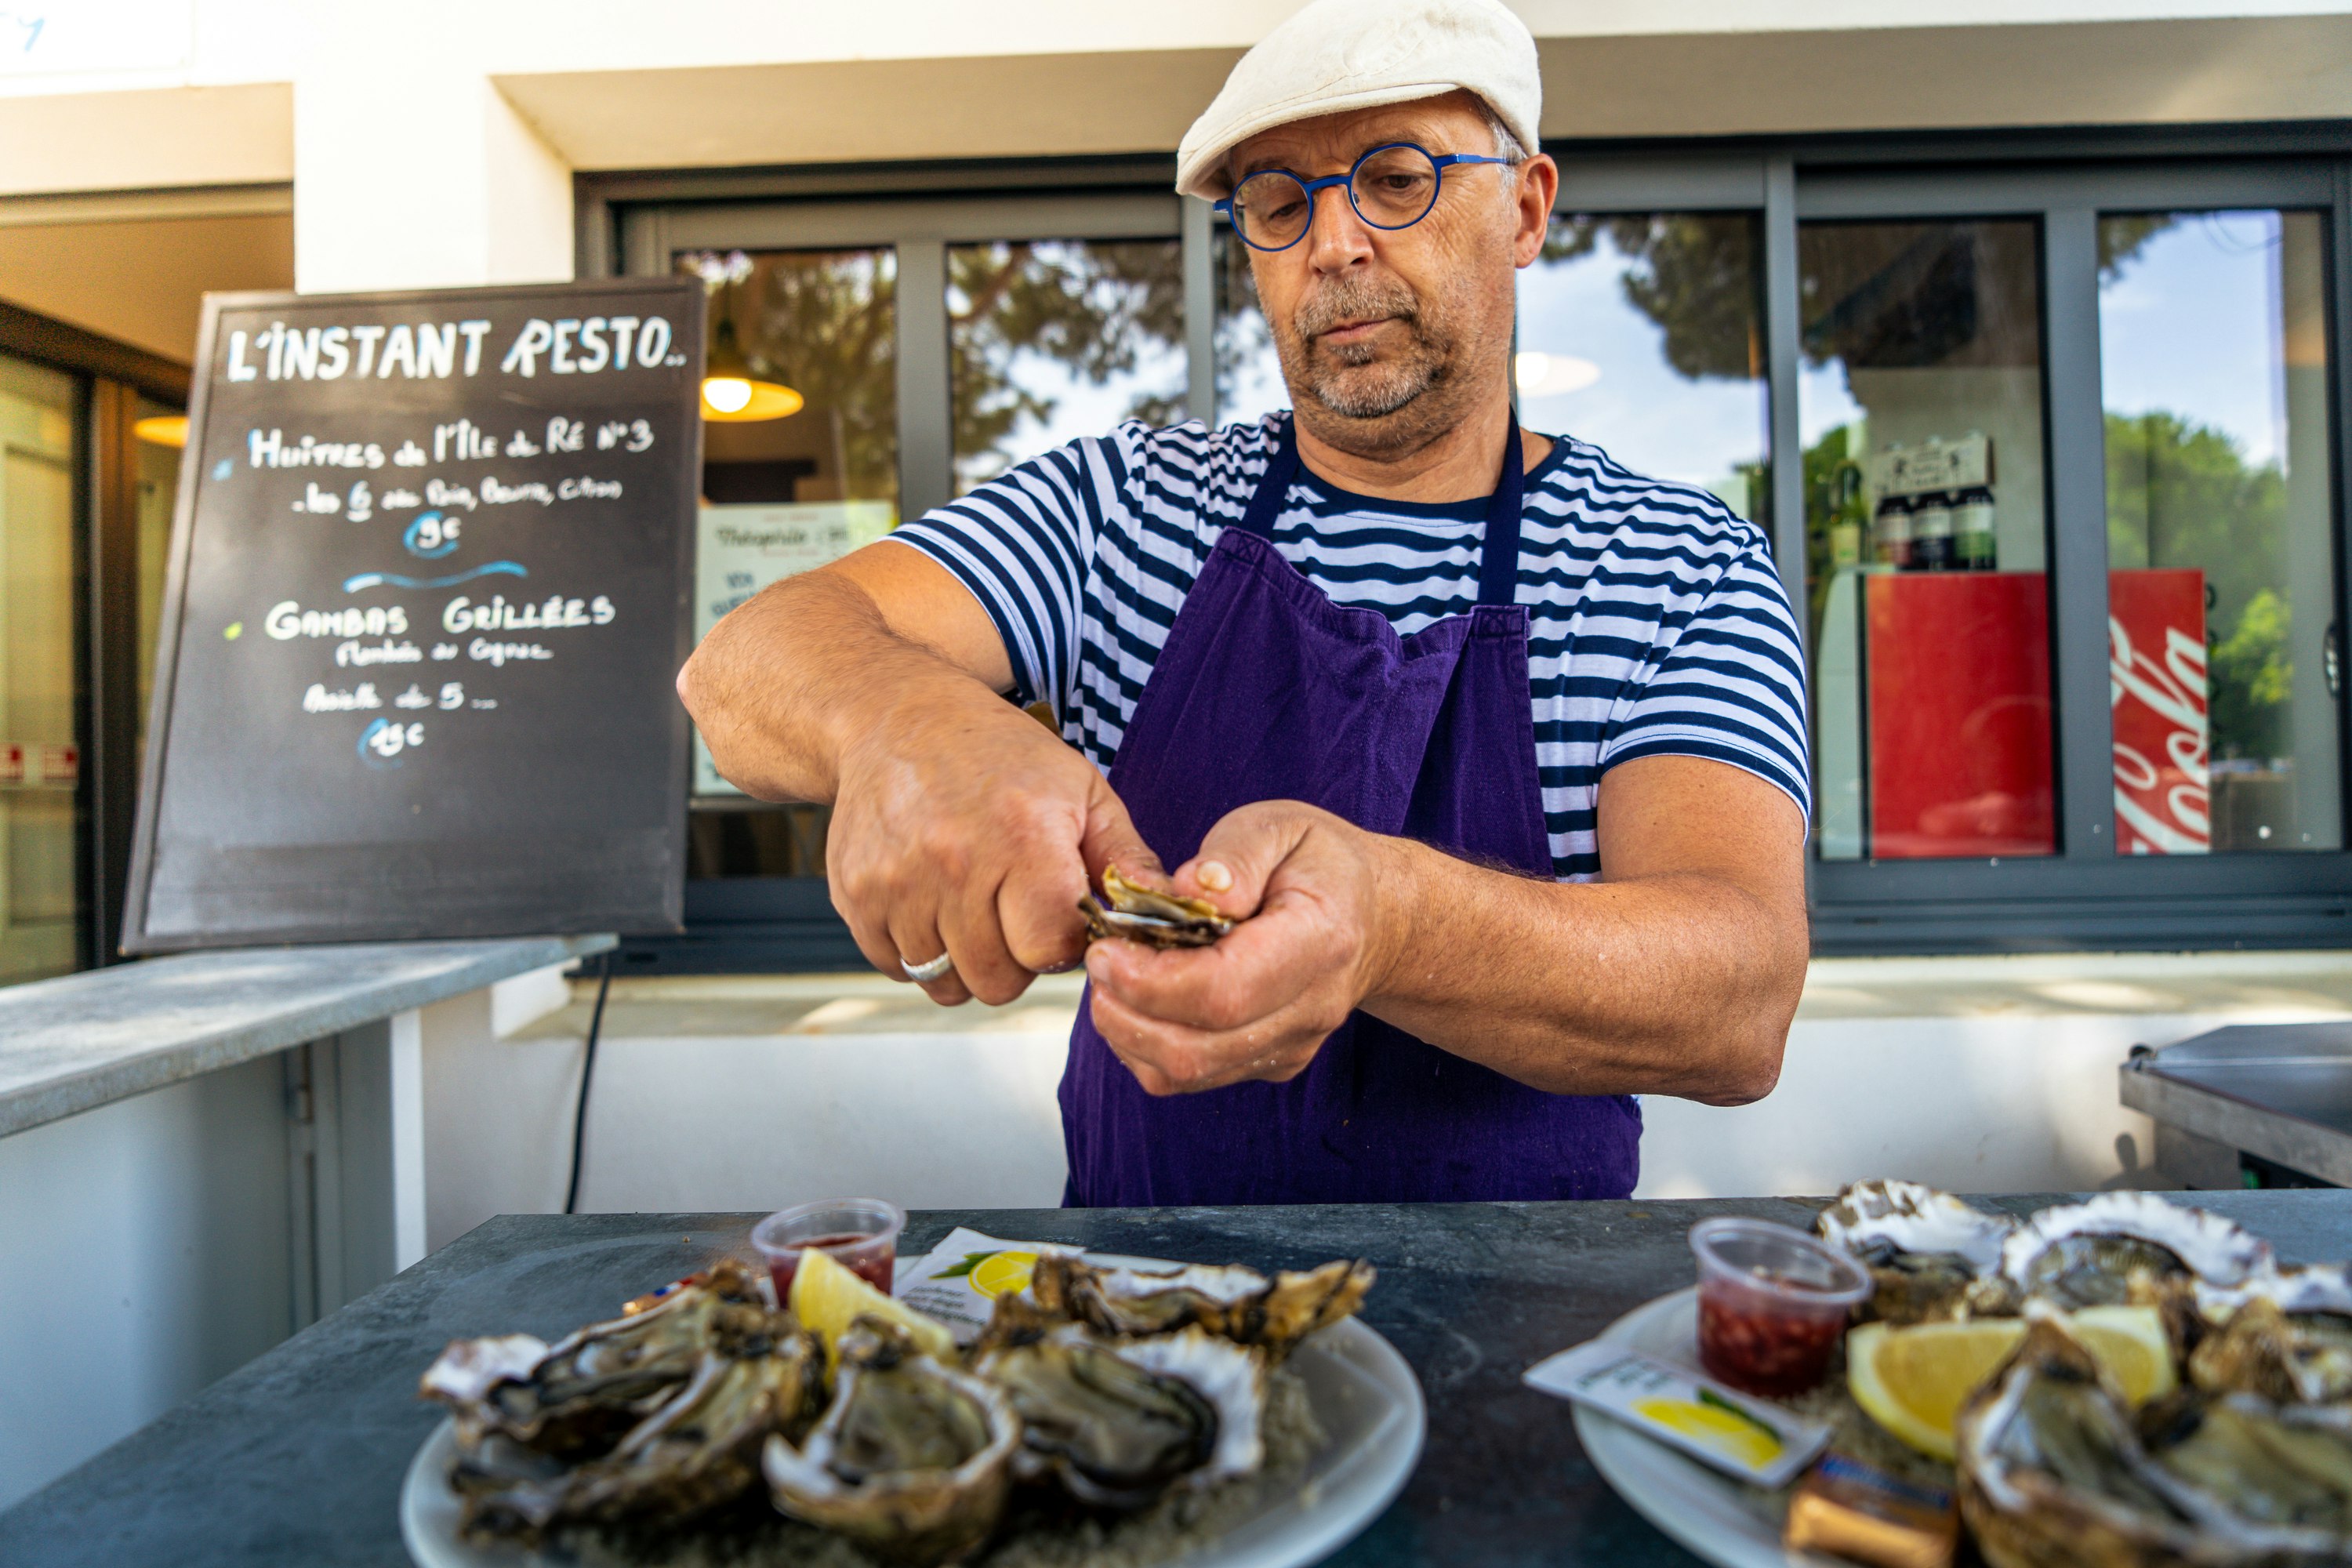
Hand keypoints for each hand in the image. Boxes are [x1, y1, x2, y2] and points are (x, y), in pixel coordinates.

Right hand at [829, 694, 1158, 1007]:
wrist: (892, 715)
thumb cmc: (997, 752)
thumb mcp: (1081, 788)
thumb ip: (1127, 859)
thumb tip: (1166, 918)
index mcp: (1023, 836)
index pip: (1052, 949)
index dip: (1063, 942)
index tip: (1058, 913)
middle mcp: (955, 863)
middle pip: (1000, 981)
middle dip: (1018, 959)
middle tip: (1014, 911)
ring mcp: (897, 883)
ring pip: (947, 984)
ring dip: (968, 960)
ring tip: (974, 905)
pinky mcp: (855, 896)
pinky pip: (898, 969)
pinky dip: (919, 952)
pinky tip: (933, 904)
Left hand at [1084, 801, 1400, 1094]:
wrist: (1374, 917)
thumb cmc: (1319, 864)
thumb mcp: (1281, 826)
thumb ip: (1235, 854)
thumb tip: (1188, 889)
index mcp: (1320, 942)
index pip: (1226, 990)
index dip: (1152, 982)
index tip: (1105, 950)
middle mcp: (1310, 1009)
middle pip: (1199, 1049)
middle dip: (1126, 1013)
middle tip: (1097, 962)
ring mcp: (1291, 1046)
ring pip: (1188, 1074)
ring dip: (1128, 1032)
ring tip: (1112, 978)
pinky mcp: (1268, 1064)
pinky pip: (1191, 1077)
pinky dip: (1145, 1046)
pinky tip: (1137, 1001)